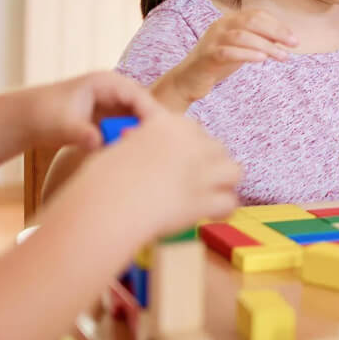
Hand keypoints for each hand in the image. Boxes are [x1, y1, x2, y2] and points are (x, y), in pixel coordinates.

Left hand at [25, 71, 159, 152]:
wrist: (28, 118)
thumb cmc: (43, 115)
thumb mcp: (62, 125)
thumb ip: (82, 133)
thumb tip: (97, 142)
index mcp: (106, 82)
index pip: (139, 96)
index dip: (151, 114)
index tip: (160, 136)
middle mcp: (115, 90)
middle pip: (144, 107)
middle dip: (152, 127)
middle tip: (161, 151)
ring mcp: (114, 103)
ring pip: (139, 118)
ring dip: (143, 134)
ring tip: (150, 157)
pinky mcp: (111, 117)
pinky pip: (130, 127)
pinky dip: (132, 139)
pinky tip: (134, 158)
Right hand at [78, 101, 240, 237]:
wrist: (108, 203)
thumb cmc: (103, 178)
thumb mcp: (121, 147)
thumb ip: (141, 143)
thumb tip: (140, 147)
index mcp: (170, 124)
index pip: (195, 131)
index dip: (190, 148)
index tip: (182, 161)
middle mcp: (192, 143)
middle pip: (218, 148)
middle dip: (209, 163)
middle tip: (195, 181)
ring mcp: (202, 171)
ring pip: (234, 171)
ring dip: (224, 182)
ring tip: (210, 195)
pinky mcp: (206, 199)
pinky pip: (230, 202)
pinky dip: (221, 210)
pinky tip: (210, 215)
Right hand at [157, 9, 297, 109]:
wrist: (188, 80)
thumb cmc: (217, 62)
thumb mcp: (241, 48)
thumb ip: (258, 40)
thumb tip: (284, 38)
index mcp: (229, 20)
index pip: (257, 15)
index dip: (277, 25)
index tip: (294, 39)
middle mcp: (220, 26)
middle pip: (251, 21)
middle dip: (276, 32)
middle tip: (293, 45)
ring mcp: (213, 40)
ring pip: (242, 36)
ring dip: (266, 45)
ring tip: (282, 57)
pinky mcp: (207, 56)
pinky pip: (228, 52)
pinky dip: (247, 54)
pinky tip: (262, 59)